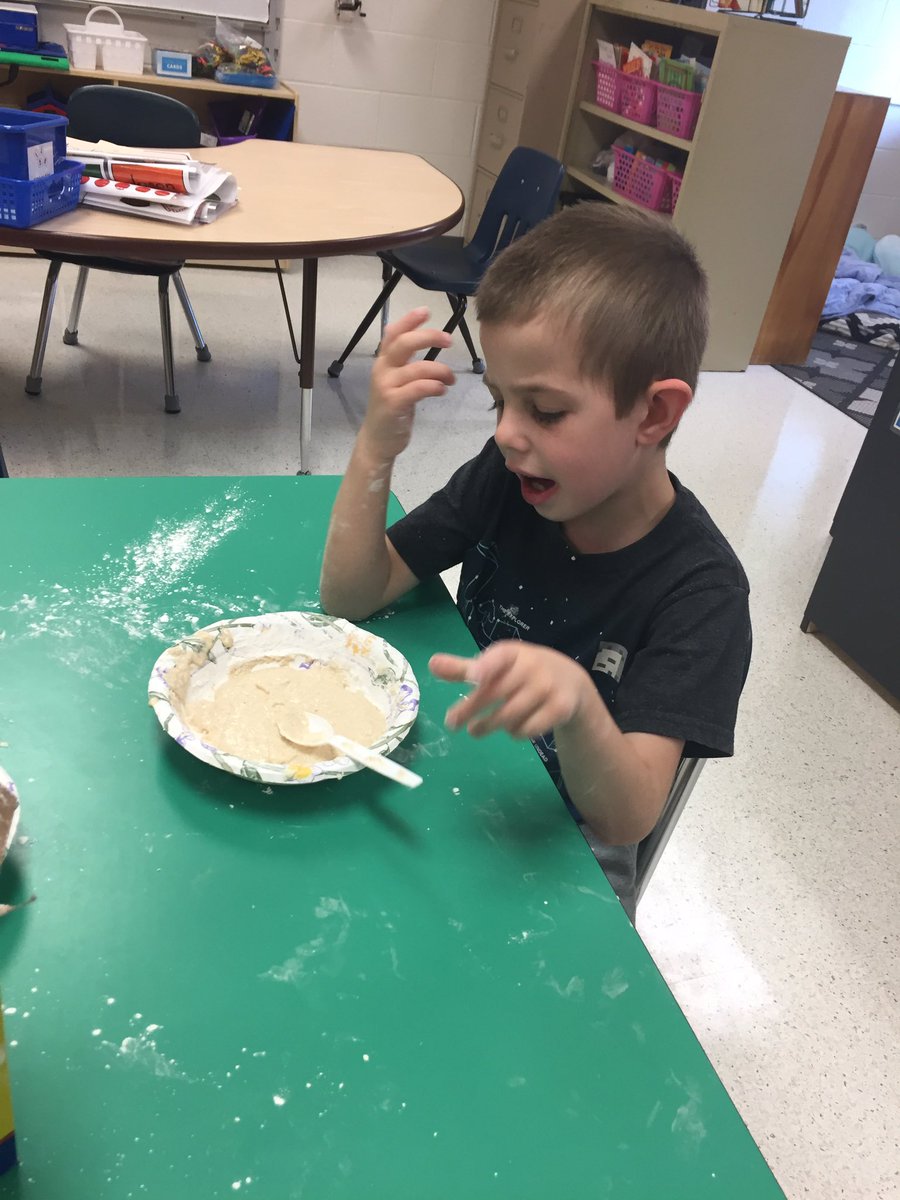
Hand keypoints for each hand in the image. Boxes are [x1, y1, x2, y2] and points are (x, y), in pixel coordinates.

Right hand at [359, 308, 454, 462]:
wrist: (378, 440)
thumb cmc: (391, 409)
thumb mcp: (395, 381)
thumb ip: (404, 361)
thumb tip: (418, 338)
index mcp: (383, 362)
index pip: (393, 333)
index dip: (409, 320)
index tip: (426, 311)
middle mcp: (382, 370)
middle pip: (404, 344)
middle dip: (429, 337)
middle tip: (449, 340)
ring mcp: (386, 387)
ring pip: (417, 368)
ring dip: (440, 370)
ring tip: (451, 379)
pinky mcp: (393, 403)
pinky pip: (419, 388)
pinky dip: (435, 386)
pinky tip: (443, 389)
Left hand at [429, 641, 593, 739]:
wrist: (572, 683)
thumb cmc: (524, 672)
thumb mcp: (497, 665)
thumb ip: (464, 668)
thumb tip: (431, 664)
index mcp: (512, 653)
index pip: (499, 658)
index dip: (487, 666)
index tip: (474, 677)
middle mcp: (532, 667)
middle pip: (495, 694)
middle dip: (470, 709)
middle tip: (452, 723)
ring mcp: (548, 688)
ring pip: (509, 716)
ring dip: (489, 726)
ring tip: (475, 730)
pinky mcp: (560, 709)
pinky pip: (528, 729)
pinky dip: (515, 733)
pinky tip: (511, 729)